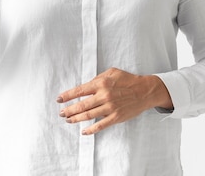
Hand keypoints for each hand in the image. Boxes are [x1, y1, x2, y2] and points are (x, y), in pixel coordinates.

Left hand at [57, 67, 172, 134]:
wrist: (145, 90)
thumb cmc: (127, 80)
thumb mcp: (111, 72)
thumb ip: (97, 78)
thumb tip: (86, 85)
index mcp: (101, 84)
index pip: (79, 91)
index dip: (67, 96)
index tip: (59, 99)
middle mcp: (104, 96)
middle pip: (81, 105)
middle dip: (69, 110)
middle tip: (61, 113)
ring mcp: (110, 108)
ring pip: (88, 115)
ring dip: (76, 118)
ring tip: (68, 120)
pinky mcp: (116, 117)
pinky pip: (101, 125)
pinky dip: (91, 129)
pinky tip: (83, 131)